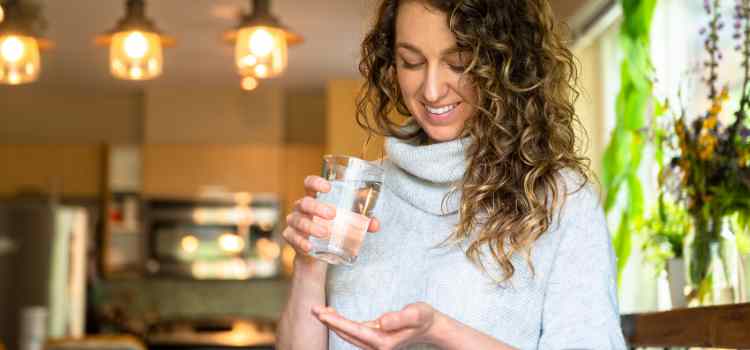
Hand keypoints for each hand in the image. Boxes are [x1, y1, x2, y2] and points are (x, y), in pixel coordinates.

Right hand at [282, 175, 379, 263]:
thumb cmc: (331, 228)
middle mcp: (301, 208)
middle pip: (305, 203)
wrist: (316, 252)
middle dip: (318, 208)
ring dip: (311, 226)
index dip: (316, 182)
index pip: (309, 184)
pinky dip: (301, 242)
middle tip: (333, 214)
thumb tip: (375, 224)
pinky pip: (292, 237)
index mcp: (314, 198)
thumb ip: (361, 222)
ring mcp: (294, 222)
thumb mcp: (346, 222)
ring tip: (325, 233)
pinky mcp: (290, 237)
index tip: (328, 187)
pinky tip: (310, 247)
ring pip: (298, 221)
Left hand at [312, 302, 437, 349]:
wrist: (430, 327)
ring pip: (348, 334)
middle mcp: (376, 346)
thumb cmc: (423, 318)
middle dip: (329, 322)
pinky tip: (333, 315)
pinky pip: (353, 332)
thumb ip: (400, 318)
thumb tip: (382, 321)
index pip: (354, 330)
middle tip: (313, 308)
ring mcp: (374, 344)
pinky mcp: (374, 339)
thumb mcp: (416, 313)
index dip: (336, 322)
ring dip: (333, 323)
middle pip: (347, 334)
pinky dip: (341, 324)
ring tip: (319, 310)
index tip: (322, 314)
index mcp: (383, 341)